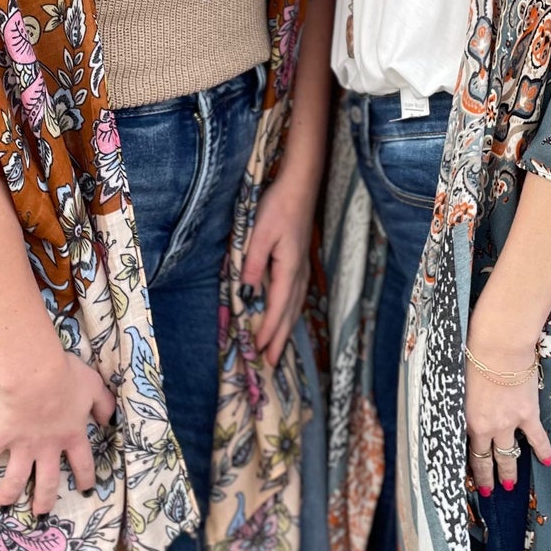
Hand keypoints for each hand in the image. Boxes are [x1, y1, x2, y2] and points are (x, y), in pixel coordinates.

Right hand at [0, 335, 115, 516]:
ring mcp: (23, 444)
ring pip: (17, 476)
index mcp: (71, 435)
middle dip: (45, 499)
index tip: (86, 490)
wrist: (36, 375)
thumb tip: (110, 421)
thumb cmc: (66, 377)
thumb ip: (104, 405)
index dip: (85, 478)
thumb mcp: (94, 387)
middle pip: (48, 480)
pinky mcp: (2, 436)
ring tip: (5, 505)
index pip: (82, 463)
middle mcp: (48, 446)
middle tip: (41, 513)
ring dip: (10, 492)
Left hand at [240, 168, 314, 362]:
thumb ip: (254, 264)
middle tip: (272, 364)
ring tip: (278, 349)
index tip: (260, 351)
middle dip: (279, 339)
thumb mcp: (260, 234)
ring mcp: (302, 269)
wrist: (300, 186)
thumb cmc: (277, 207)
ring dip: (285, 329)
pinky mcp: (300, 263)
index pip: (277, 308)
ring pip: (294, 307)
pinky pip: (295, 297)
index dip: (268, 330)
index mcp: (289, 269)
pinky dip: (289, 314)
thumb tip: (247, 292)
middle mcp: (299, 274)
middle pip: (289, 314)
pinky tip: (286, 318)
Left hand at [464, 311, 550, 497]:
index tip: (473, 479)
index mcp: (468, 420)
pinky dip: (542, 451)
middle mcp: (488, 427)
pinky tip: (546, 462)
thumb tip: (462, 411)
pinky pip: (536, 438)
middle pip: (488, 459)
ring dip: (510, 472)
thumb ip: (463, 405)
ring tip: (510, 485)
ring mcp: (509, 423)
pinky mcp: (528, 414)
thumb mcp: (459, 385)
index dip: (472, 467)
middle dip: (488, 477)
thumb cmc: (473, 357)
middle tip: (490, 491)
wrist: (498, 347)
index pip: (469, 451)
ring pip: (510, 455)